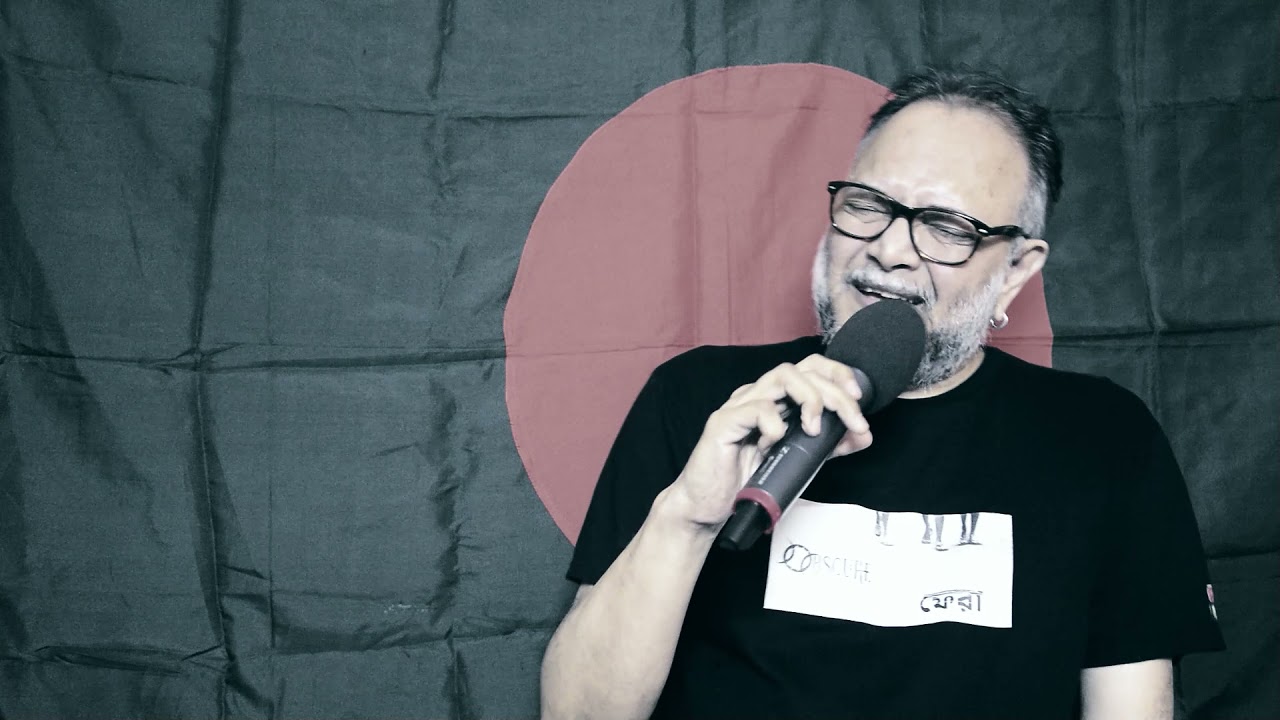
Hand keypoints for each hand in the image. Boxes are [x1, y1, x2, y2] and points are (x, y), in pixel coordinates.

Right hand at [669, 354, 872, 527]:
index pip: (810, 367)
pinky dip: (774, 424)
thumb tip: (863, 435)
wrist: (707, 507)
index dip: (838, 374)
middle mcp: (757, 395)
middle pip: (803, 370)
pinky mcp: (723, 423)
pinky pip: (755, 409)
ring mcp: (739, 406)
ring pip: (782, 376)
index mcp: (775, 399)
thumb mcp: (798, 460)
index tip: (858, 400)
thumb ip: (828, 446)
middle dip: (836, 393)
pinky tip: (775, 442)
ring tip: (815, 428)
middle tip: (854, 422)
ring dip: (810, 399)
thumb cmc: (745, 480)